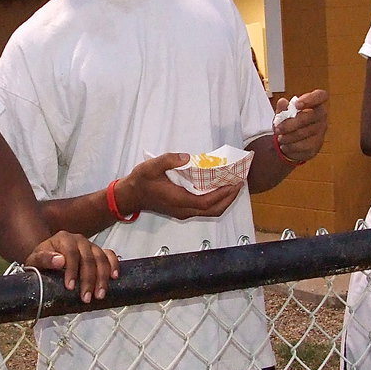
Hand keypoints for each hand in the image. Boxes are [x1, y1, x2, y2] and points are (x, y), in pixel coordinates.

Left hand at [25, 231, 120, 303]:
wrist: (48, 258)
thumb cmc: (41, 261)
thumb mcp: (35, 260)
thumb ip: (44, 259)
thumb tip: (59, 261)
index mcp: (63, 239)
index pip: (71, 253)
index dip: (72, 271)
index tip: (70, 287)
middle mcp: (79, 240)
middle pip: (88, 258)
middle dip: (88, 280)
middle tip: (86, 297)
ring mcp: (90, 245)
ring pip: (101, 258)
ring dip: (102, 277)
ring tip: (99, 294)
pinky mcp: (99, 251)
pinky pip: (110, 255)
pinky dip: (114, 265)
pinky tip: (114, 277)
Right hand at [121, 153, 242, 219]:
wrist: (130, 196)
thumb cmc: (140, 182)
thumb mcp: (150, 167)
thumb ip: (168, 160)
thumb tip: (187, 157)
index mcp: (179, 200)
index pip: (207, 202)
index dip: (223, 194)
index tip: (235, 183)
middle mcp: (184, 210)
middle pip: (213, 210)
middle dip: (229, 198)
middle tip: (240, 183)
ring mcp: (183, 212)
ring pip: (210, 211)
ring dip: (224, 200)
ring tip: (233, 185)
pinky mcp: (182, 210)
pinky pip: (205, 209)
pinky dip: (216, 201)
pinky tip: (219, 189)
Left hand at [273, 89, 328, 163]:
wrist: (293, 143)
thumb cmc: (291, 124)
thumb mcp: (284, 114)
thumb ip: (282, 108)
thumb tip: (282, 102)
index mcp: (315, 103)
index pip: (321, 96)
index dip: (311, 99)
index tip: (297, 104)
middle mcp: (321, 116)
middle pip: (310, 116)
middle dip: (291, 124)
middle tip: (278, 129)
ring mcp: (320, 131)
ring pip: (304, 132)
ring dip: (288, 136)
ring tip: (280, 138)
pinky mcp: (316, 145)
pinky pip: (303, 145)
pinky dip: (290, 146)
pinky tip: (285, 145)